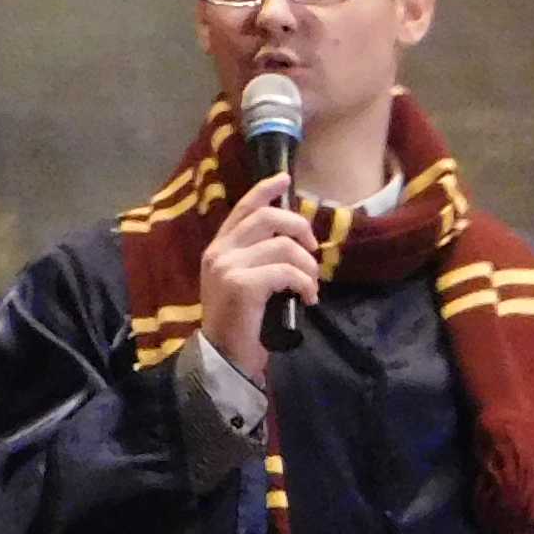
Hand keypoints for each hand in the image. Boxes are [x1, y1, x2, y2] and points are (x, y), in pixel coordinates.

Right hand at [197, 176, 319, 377]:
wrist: (225, 355)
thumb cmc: (242, 321)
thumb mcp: (246, 281)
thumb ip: (259, 257)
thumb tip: (296, 238)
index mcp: (219, 248)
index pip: (243, 208)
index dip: (265, 190)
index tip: (286, 179)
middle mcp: (219, 252)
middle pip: (268, 218)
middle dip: (300, 228)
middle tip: (314, 250)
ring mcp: (227, 267)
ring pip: (283, 246)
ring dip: (307, 265)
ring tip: (310, 285)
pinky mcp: (241, 284)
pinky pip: (286, 271)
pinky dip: (305, 283)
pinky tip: (307, 298)